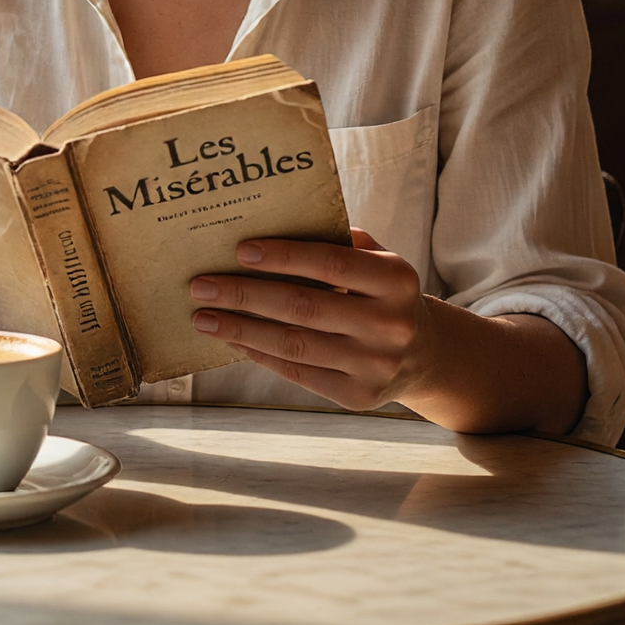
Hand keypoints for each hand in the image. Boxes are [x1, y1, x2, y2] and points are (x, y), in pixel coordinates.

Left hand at [189, 229, 435, 412]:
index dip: (284, 257)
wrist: (423, 354)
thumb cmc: (383, 295)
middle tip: (200, 286)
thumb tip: (271, 228)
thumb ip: (339, 242)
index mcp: (397, 280)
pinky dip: (259, 354)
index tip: (239, 251)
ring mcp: (375, 365)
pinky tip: (233, 340)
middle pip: (303, 307)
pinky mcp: (358, 396)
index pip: (332, 264)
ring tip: (204, 318)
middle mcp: (390, 325)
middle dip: (244, 295)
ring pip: (294, 345)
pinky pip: (298, 373)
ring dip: (240, 330)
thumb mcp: (378, 261)